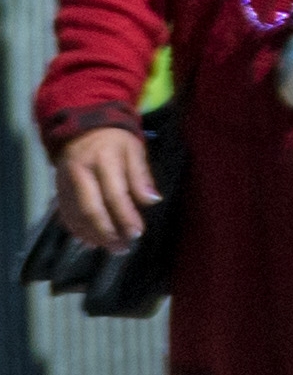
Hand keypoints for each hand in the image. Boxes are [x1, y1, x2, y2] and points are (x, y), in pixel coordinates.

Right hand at [45, 126, 148, 253]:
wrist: (82, 126)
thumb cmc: (114, 140)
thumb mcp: (134, 149)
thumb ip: (141, 176)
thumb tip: (152, 200)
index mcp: (103, 160)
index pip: (114, 194)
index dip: (125, 216)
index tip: (137, 233)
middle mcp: (80, 172)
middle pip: (90, 208)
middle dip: (107, 232)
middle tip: (122, 248)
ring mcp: (65, 182)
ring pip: (75, 214)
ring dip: (92, 235)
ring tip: (110, 248)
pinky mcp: (58, 188)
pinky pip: (65, 212)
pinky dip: (76, 229)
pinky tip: (90, 241)